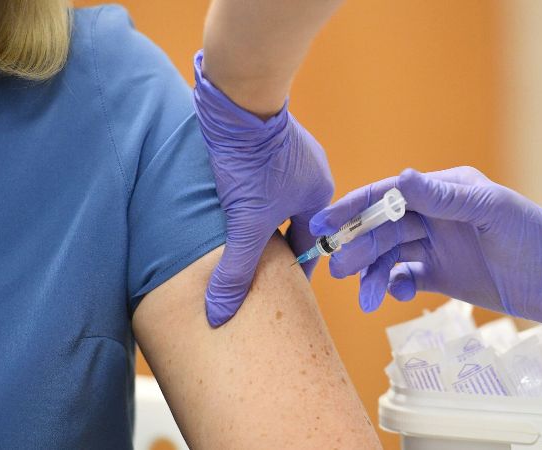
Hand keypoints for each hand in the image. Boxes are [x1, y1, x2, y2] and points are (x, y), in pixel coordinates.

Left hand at [194, 51, 332, 326]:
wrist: (238, 100)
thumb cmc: (252, 160)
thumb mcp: (245, 224)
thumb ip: (236, 271)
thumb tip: (221, 316)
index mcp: (320, 197)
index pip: (309, 247)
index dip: (290, 272)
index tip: (275, 292)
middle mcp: (312, 175)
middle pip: (292, 224)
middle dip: (273, 247)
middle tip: (251, 270)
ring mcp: (292, 153)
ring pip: (275, 201)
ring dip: (258, 219)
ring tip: (235, 238)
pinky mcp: (267, 139)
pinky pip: (263, 178)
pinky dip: (249, 195)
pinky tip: (229, 202)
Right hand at [310, 167, 541, 340]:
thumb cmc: (536, 239)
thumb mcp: (492, 213)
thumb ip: (445, 198)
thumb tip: (403, 176)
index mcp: (445, 191)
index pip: (391, 195)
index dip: (356, 206)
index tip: (326, 220)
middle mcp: (436, 216)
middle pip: (384, 228)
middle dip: (358, 246)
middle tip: (337, 267)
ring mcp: (437, 246)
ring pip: (390, 255)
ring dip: (371, 272)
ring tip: (362, 297)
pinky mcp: (442, 275)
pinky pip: (405, 276)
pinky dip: (393, 285)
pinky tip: (392, 295)